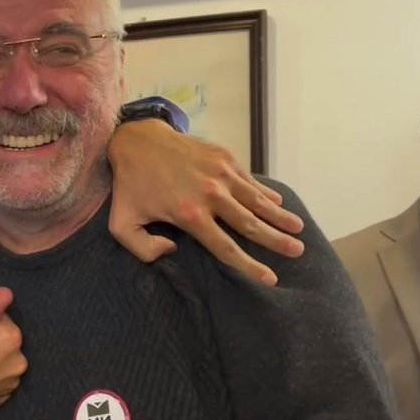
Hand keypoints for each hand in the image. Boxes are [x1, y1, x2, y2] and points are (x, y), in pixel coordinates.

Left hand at [106, 120, 304, 284]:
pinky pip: (250, 181)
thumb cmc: (131, 186)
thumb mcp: (121, 224)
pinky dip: (266, 193)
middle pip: (251, 225)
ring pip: (257, 201)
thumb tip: (172, 251)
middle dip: (276, 240)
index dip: (249, 266)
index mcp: (189, 214)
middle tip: (297, 251)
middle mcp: (211, 195)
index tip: (270, 278)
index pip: (226, 248)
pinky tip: (279, 202)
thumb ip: (142, 248)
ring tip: (298, 229)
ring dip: (280, 216)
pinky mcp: (224, 157)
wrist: (137, 141)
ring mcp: (220, 174)